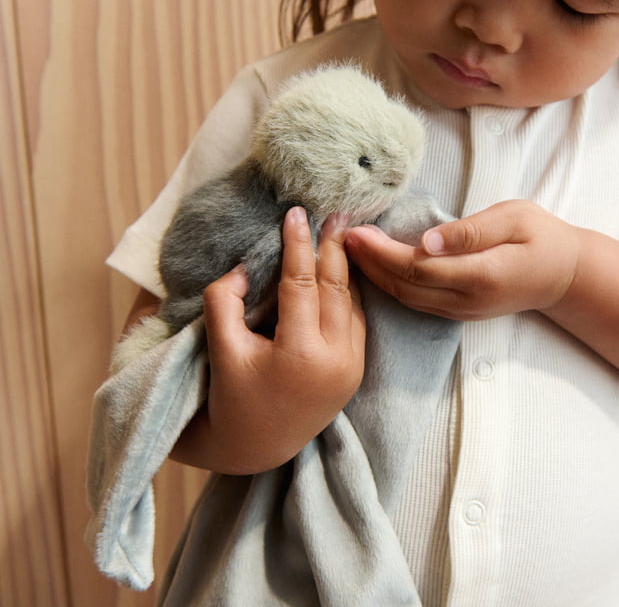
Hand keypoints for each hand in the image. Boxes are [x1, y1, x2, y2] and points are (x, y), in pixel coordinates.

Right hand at [173, 206, 365, 473]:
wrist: (257, 447)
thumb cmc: (232, 398)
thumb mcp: (220, 349)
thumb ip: (224, 302)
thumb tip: (243, 268)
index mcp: (301, 354)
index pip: (302, 283)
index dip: (298, 245)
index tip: (297, 213)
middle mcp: (336, 359)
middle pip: (336, 287)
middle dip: (334, 246)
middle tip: (335, 213)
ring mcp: (352, 366)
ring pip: (351, 302)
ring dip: (344, 267)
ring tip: (340, 234)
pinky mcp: (356, 371)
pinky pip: (356, 320)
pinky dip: (348, 294)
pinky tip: (341, 271)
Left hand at [345, 200, 579, 320]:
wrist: (564, 275)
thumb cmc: (542, 237)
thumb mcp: (515, 219)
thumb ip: (471, 231)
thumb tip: (427, 241)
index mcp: (481, 276)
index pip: (417, 267)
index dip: (381, 252)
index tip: (355, 231)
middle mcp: (466, 301)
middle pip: (404, 287)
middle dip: (368, 264)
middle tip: (339, 237)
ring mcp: (461, 312)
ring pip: (406, 299)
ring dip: (374, 276)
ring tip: (349, 251)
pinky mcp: (457, 313)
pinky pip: (415, 302)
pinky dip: (390, 285)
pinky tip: (375, 268)